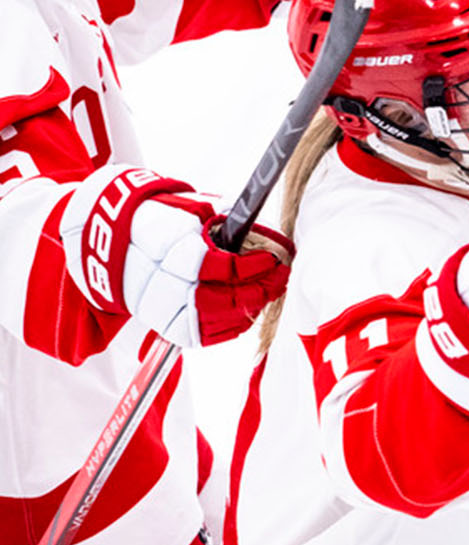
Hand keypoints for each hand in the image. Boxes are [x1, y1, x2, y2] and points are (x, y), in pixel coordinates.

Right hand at [58, 166, 293, 348]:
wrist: (113, 241)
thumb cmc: (160, 220)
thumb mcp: (193, 209)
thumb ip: (227, 222)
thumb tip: (266, 234)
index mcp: (174, 251)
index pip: (225, 268)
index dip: (256, 265)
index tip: (274, 257)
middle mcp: (168, 285)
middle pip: (227, 299)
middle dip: (261, 289)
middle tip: (279, 276)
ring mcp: (166, 309)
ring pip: (221, 320)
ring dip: (251, 307)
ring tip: (267, 290)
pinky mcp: (166, 326)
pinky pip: (208, 335)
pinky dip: (233, 325)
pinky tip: (246, 308)